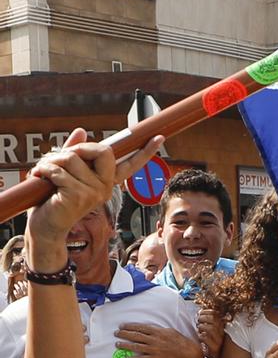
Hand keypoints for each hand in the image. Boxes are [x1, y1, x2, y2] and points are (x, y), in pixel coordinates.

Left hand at [24, 127, 165, 268]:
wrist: (44, 227)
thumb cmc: (52, 199)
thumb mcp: (64, 170)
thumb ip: (74, 151)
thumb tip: (81, 130)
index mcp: (106, 181)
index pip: (130, 165)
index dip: (145, 151)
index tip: (159, 138)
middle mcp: (105, 188)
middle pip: (102, 150)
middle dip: (78, 148)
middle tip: (61, 158)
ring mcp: (95, 193)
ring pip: (72, 158)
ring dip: (51, 161)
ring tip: (44, 172)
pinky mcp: (79, 196)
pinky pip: (59, 170)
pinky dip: (44, 170)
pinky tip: (39, 178)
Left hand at [111, 321, 206, 357]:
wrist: (189, 354)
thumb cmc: (181, 342)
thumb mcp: (170, 331)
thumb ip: (159, 330)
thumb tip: (149, 329)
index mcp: (158, 331)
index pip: (141, 327)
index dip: (130, 326)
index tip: (122, 326)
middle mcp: (155, 339)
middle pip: (136, 336)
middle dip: (124, 334)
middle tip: (116, 333)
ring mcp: (155, 349)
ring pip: (136, 346)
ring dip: (126, 345)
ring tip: (117, 344)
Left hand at [195, 296, 224, 357]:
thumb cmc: (208, 343)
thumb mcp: (209, 331)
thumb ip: (207, 322)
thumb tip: (200, 312)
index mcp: (221, 327)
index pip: (215, 314)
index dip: (206, 312)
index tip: (200, 313)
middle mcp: (221, 333)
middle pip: (214, 320)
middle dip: (203, 318)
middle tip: (198, 321)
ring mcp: (219, 341)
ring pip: (211, 328)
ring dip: (202, 327)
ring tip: (199, 329)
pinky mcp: (214, 348)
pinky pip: (206, 337)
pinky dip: (200, 336)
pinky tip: (199, 337)